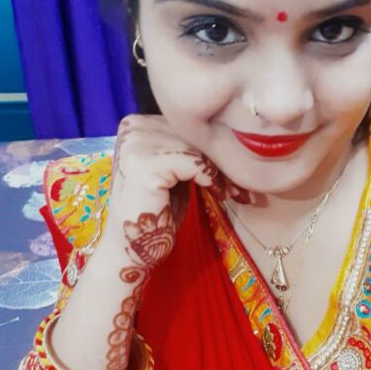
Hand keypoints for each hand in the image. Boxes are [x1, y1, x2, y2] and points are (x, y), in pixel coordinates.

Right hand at [103, 114, 245, 268]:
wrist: (131, 246)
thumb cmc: (157, 208)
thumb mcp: (175, 168)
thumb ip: (189, 146)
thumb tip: (232, 131)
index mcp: (136, 122)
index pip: (186, 123)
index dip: (211, 146)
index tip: (233, 168)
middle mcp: (132, 128)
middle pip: (192, 132)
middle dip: (219, 159)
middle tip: (239, 184)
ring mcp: (136, 144)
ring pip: (197, 146)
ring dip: (218, 171)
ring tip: (229, 191)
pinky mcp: (145, 164)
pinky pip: (194, 161)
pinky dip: (211, 179)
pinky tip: (217, 194)